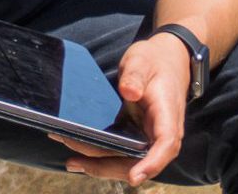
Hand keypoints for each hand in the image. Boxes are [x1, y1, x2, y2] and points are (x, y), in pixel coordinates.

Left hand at [55, 32, 188, 185]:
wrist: (166, 59)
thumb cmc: (154, 60)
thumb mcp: (142, 61)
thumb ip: (135, 76)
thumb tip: (129, 92)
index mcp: (167, 116)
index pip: (165, 145)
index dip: (151, 163)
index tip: (134, 177)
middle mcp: (160, 133)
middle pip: (139, 161)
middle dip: (107, 166)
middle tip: (74, 161)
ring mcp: (148, 136)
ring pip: (127, 161)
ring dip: (99, 163)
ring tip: (70, 160)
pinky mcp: (136, 134)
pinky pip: (120, 151)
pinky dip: (99, 154)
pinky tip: (76, 150)